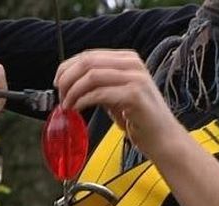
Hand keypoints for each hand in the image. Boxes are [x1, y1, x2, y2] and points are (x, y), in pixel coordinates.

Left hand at [53, 49, 184, 158]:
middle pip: (88, 62)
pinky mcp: (134, 95)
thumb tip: (69, 82)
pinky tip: (77, 109)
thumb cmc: (137, 117)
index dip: (67, 67)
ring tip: (67, 105)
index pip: (89, 55)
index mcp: (126, 59)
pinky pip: (99, 93)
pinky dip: (83, 101)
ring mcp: (135, 78)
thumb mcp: (114, 94)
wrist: (161, 136)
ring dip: (73, 91)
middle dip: (68, 79)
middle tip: (60, 95)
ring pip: (91, 75)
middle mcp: (132, 64)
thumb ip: (97, 83)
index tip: (57, 82)